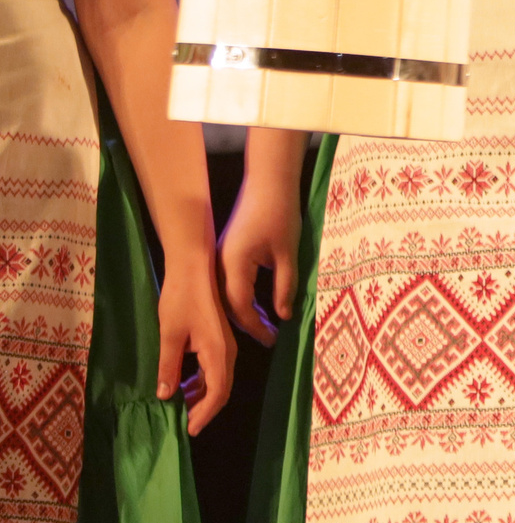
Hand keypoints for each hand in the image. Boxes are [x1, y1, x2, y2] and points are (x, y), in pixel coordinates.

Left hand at [157, 252, 236, 434]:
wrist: (193, 266)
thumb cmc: (180, 298)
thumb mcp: (169, 335)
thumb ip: (168, 367)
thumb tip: (166, 397)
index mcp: (218, 351)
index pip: (218, 392)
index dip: (205, 414)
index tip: (190, 431)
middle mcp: (227, 351)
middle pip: (221, 389)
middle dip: (203, 409)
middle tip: (183, 426)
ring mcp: (224, 344)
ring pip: (217, 379)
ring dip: (200, 396)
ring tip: (178, 408)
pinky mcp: (217, 339)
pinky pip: (213, 368)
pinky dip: (200, 382)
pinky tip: (182, 386)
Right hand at [218, 175, 302, 346]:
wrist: (267, 183)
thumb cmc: (280, 214)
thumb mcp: (288, 253)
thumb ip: (284, 286)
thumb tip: (283, 316)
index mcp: (233, 264)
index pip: (239, 306)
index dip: (255, 326)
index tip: (271, 339)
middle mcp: (219, 265)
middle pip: (227, 305)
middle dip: (248, 324)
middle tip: (270, 338)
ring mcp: (219, 259)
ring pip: (226, 296)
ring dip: (244, 312)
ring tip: (267, 327)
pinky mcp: (224, 255)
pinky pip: (228, 285)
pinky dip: (241, 299)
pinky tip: (259, 307)